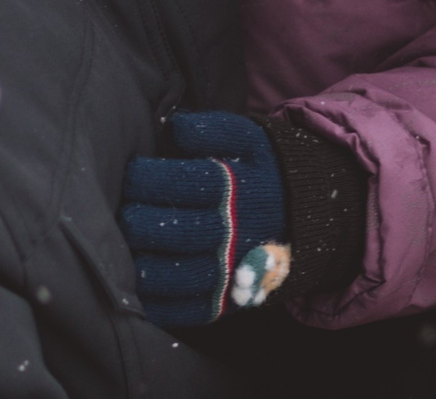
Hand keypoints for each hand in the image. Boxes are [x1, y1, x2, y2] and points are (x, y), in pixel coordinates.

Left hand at [119, 111, 291, 326]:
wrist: (312, 216)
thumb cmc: (265, 170)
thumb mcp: (252, 139)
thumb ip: (214, 129)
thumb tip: (175, 127)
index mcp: (242, 187)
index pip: (187, 181)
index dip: (148, 177)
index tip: (132, 172)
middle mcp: (238, 231)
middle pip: (178, 231)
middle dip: (139, 221)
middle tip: (124, 212)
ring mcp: (235, 270)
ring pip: (181, 276)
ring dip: (144, 266)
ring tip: (126, 250)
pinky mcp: (230, 300)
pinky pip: (191, 310)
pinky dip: (161, 305)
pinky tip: (139, 288)